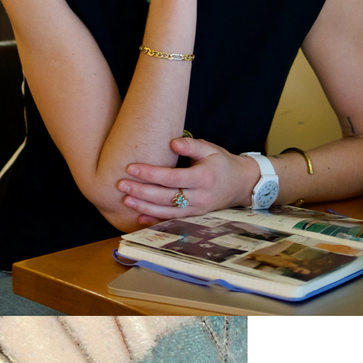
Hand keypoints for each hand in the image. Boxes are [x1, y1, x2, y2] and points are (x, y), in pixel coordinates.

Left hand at [116, 137, 257, 225]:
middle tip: (120, 184)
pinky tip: (140, 218)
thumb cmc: (221, 163)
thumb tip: (172, 142)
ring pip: (167, 211)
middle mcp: (199, 197)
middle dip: (141, 191)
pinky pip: (172, 221)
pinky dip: (155, 221)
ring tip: (125, 199)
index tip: (131, 168)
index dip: (150, 174)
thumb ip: (191, 145)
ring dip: (144, 207)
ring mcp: (197, 210)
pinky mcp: (194, 217)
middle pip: (165, 197)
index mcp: (203, 178)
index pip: (172, 178)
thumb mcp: (209, 149)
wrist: (241, 184)